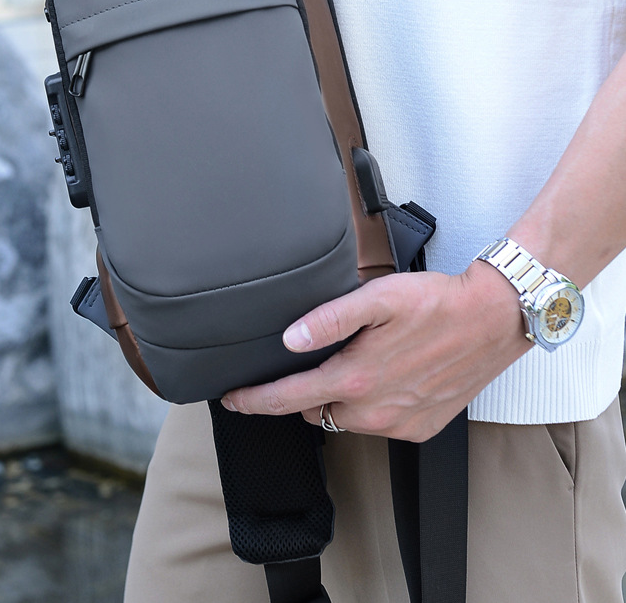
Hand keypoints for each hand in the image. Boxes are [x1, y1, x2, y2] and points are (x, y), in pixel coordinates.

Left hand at [221, 260, 529, 441]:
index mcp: (355, 380)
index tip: (232, 399)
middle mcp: (374, 412)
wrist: (493, 319)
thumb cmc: (436, 302)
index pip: (287, 399)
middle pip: (314, 409)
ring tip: (349, 363)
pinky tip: (383, 376)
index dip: (254, 401)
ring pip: (345, 419)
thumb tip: (290, 339)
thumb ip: (329, 319)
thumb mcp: (377, 297)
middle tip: (305, 362)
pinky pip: (378, 424)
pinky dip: (370, 406)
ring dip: (337, 398)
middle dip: (302, 391)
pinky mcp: (420, 428)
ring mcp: (399, 424)